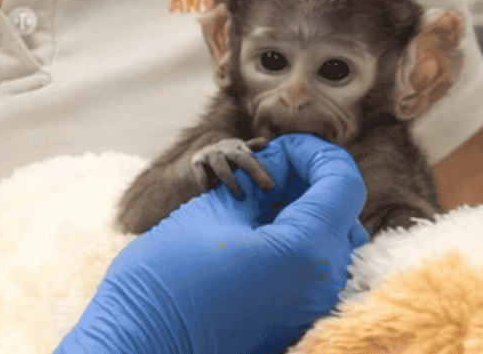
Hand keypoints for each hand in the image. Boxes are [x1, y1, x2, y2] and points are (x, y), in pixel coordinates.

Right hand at [55, 134, 368, 353]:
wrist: (140, 342)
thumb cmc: (167, 277)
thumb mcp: (214, 212)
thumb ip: (259, 186)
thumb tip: (283, 166)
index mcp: (306, 249)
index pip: (342, 180)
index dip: (314, 152)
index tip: (281, 147)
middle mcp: (323, 283)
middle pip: (342, 211)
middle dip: (311, 179)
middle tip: (267, 171)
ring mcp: (312, 308)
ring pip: (331, 241)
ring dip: (304, 210)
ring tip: (260, 200)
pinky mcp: (295, 322)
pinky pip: (315, 270)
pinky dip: (297, 241)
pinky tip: (259, 232)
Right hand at [190, 137, 271, 193]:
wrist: (197, 160)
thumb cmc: (224, 160)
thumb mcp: (236, 152)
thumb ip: (251, 149)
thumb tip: (265, 141)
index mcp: (236, 145)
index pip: (252, 156)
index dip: (262, 170)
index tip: (270, 186)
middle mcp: (224, 147)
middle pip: (241, 158)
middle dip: (255, 172)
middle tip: (267, 188)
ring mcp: (210, 153)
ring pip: (222, 167)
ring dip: (232, 182)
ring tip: (241, 196)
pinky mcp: (196, 161)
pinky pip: (203, 175)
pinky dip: (208, 185)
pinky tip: (212, 194)